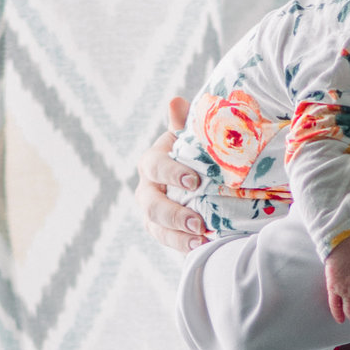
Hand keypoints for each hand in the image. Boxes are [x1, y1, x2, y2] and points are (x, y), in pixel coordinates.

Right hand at [135, 96, 209, 253]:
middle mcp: (147, 190)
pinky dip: (183, 246)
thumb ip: (184, 123)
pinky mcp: (162, 232)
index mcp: (152, 163)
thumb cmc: (194, 153)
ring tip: (202, 240)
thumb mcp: (191, 138)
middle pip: (152, 205)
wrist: (197, 177)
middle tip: (198, 222)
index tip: (195, 181)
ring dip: (178, 236)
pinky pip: (168, 242)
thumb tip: (175, 102)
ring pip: (157, 228)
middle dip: (174, 214)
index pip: (155, 166)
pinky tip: (203, 248)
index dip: (171, 173)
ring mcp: (152, 214)